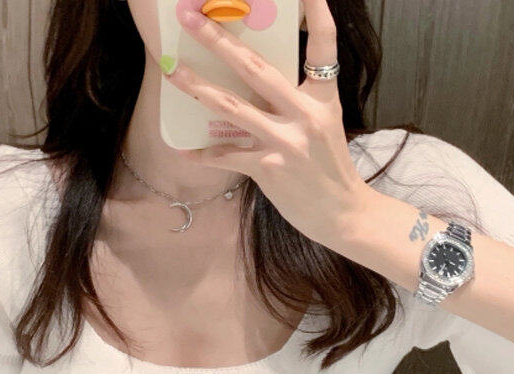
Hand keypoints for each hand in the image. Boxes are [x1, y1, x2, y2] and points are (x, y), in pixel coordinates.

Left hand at [161, 0, 365, 245]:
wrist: (343, 214)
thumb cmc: (331, 170)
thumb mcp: (325, 126)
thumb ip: (295, 103)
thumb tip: (254, 86)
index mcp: (322, 98)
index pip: (323, 47)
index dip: (316, 13)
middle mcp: (304, 115)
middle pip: (256, 68)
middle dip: (220, 40)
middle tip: (191, 18)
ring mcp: (285, 141)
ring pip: (232, 106)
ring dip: (197, 86)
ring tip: (171, 70)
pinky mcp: (269, 168)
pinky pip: (227, 156)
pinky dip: (204, 154)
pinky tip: (184, 150)